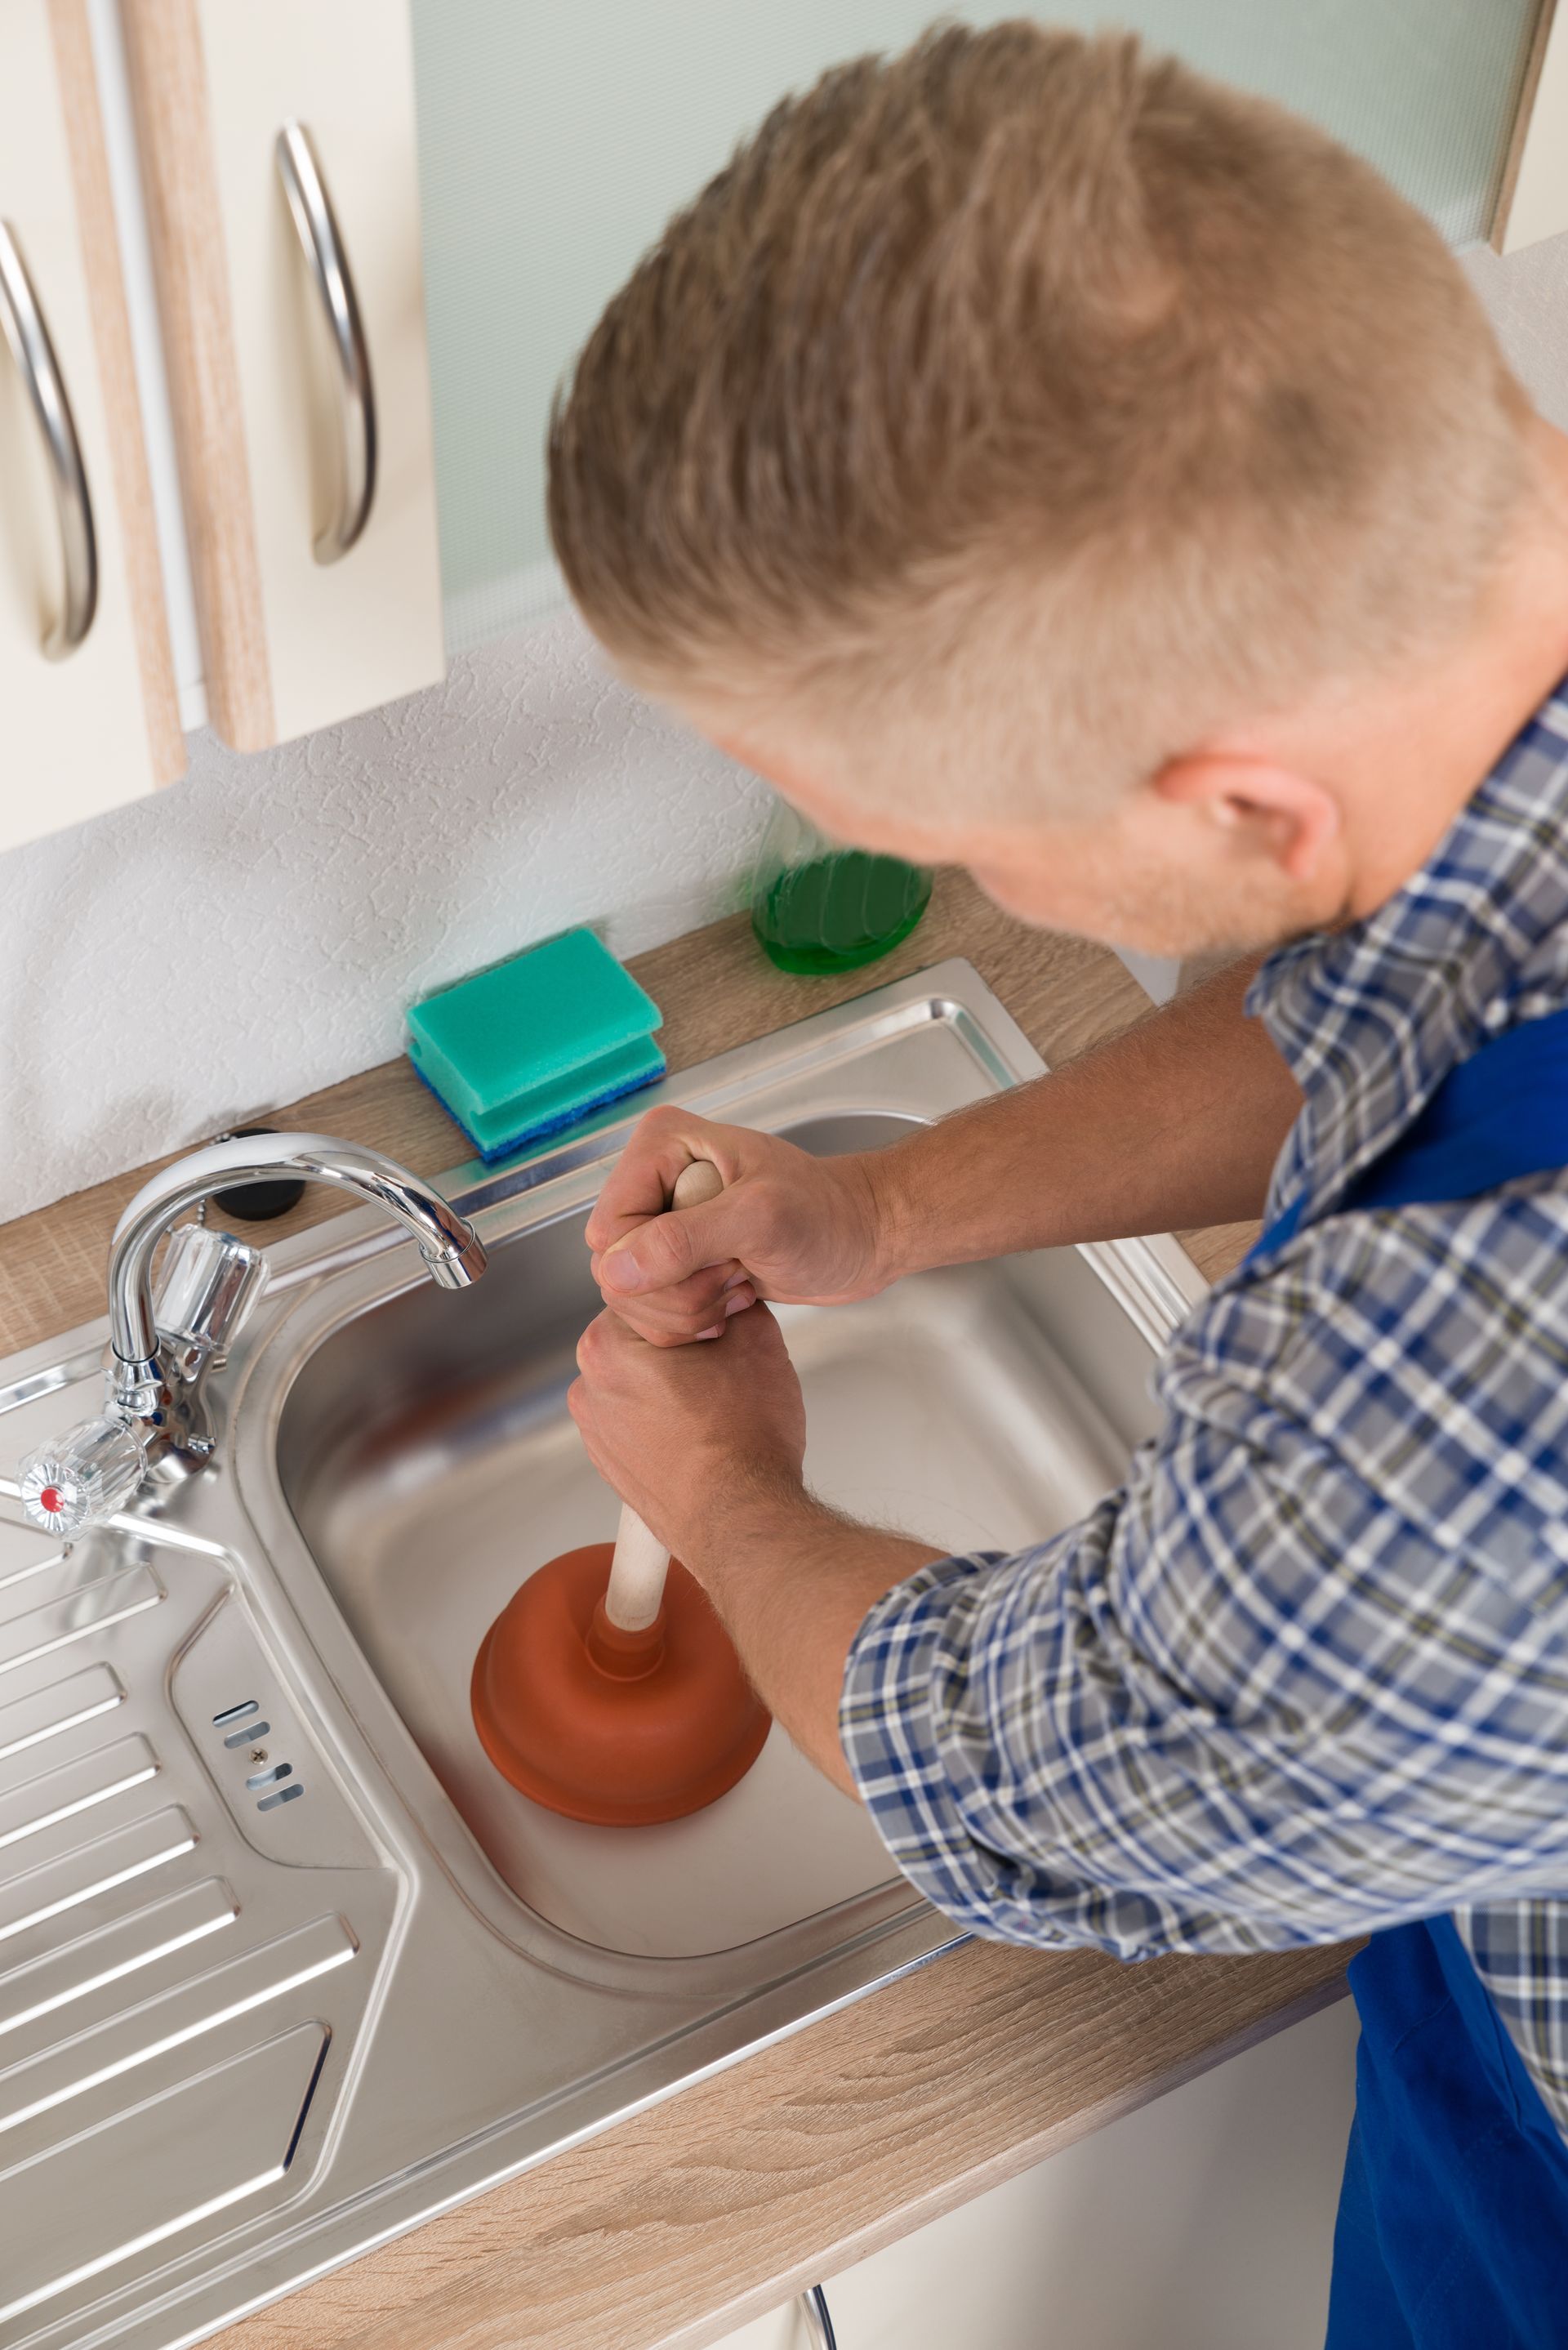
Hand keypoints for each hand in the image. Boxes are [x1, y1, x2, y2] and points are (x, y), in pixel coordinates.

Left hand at [568, 1299, 806, 1559]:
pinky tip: (703, 1429)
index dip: (695, 1297)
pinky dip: (664, 1418)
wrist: (741, 1521)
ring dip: (672, 1380)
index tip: (723, 1315)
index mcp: (608, 1346)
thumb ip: (739, 1301)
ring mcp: (595, 1431)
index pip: (647, 1291)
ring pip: (637, 1379)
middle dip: (681, 1340)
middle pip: (638, 1336)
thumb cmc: (744, 1443)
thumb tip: (735, 1291)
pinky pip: (636, 1420)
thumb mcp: (758, 1343)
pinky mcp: (610, 1464)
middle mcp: (589, 1388)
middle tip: (725, 1356)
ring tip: (717, 1400)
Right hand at [585, 1106, 888, 1345]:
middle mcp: (653, 1179)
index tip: (720, 1260)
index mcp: (661, 1146)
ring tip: (740, 1283)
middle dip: (678, 1292)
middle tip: (736, 1276)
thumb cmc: (827, 1215)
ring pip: (630, 1295)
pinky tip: (734, 1299)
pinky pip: (652, 1309)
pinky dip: (692, 1320)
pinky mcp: (676, 1258)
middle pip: (614, 1267)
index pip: (611, 1230)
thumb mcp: (759, 1220)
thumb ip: (685, 1240)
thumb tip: (615, 1269)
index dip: (655, 1266)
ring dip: (689, 1309)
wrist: (862, 1238)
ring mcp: (662, 1221)